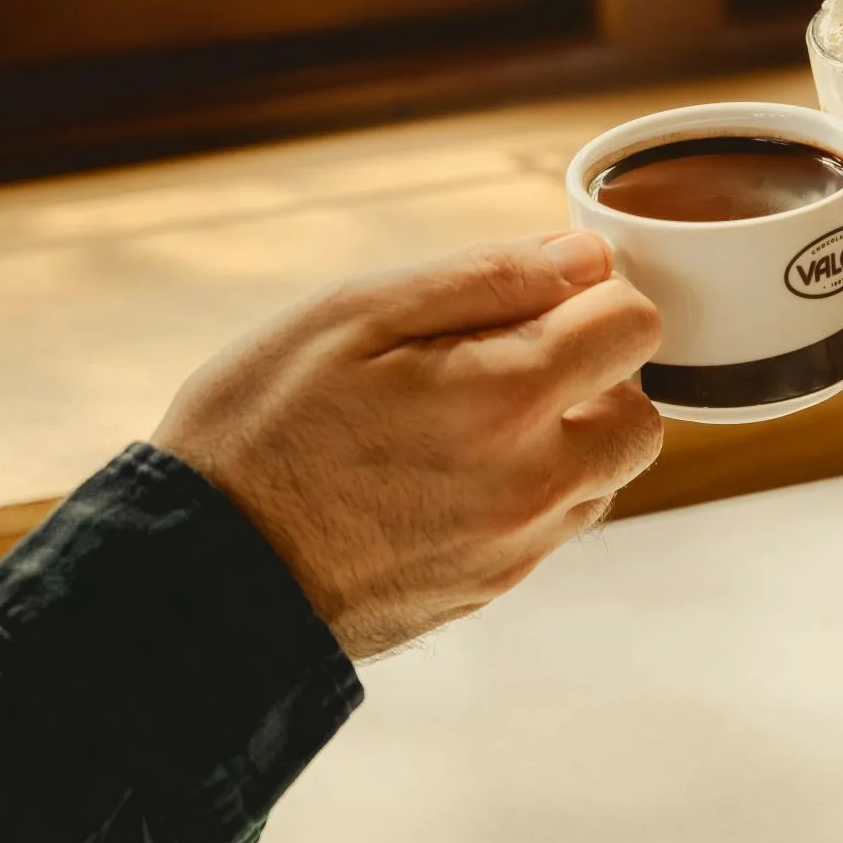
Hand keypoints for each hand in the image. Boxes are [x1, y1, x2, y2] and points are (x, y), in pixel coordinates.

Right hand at [153, 232, 663, 660]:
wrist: (202, 576)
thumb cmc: (260, 430)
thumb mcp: (355, 316)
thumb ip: (487, 279)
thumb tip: (586, 257)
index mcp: (508, 399)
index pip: (634, 324)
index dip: (592, 294)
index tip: (538, 296)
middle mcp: (536, 482)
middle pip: (640, 410)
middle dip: (593, 373)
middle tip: (503, 358)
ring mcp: (519, 544)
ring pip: (605, 472)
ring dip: (568, 434)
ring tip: (467, 418)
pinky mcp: (494, 585)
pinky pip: (555, 521)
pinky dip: (531, 487)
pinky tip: (448, 470)